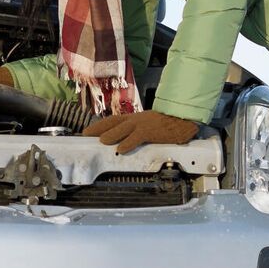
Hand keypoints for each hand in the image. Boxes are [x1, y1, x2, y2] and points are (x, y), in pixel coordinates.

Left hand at [82, 109, 199, 153]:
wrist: (182, 119)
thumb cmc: (167, 123)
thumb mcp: (149, 125)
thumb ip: (136, 132)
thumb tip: (125, 140)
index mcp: (135, 119)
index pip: (114, 120)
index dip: (100, 125)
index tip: (88, 130)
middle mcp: (136, 120)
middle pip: (113, 122)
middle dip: (98, 128)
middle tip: (86, 134)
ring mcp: (143, 124)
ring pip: (123, 128)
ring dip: (111, 134)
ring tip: (101, 141)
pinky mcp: (151, 131)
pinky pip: (137, 137)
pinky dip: (128, 143)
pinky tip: (121, 149)